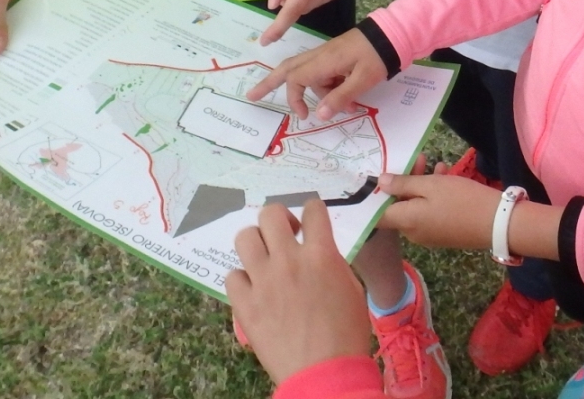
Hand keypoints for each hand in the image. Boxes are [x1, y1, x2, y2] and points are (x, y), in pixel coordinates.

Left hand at [227, 198, 370, 383]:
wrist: (325, 374)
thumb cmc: (347, 334)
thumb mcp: (351, 289)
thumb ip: (331, 263)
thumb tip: (318, 252)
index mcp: (321, 255)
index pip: (312, 209)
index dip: (312, 210)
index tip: (311, 219)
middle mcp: (289, 260)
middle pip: (270, 214)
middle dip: (279, 220)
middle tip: (285, 237)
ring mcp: (263, 281)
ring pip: (244, 237)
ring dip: (256, 244)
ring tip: (264, 259)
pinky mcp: (245, 304)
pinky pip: (232, 276)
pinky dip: (242, 280)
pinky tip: (253, 290)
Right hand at [248, 28, 387, 119]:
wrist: (391, 35)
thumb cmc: (377, 56)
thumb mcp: (362, 80)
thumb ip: (340, 97)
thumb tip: (320, 115)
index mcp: (323, 61)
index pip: (295, 79)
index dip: (294, 98)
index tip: (305, 115)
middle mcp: (319, 56)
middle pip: (287, 69)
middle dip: (269, 82)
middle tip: (252, 96)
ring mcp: (326, 55)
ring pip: (308, 75)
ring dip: (319, 94)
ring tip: (349, 107)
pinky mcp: (335, 57)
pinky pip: (322, 74)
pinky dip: (329, 87)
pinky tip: (350, 99)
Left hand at [378, 166, 503, 249]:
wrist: (497, 223)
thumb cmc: (460, 200)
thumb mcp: (431, 185)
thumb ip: (403, 183)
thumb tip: (379, 182)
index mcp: (405, 221)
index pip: (375, 215)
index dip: (372, 198)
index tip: (373, 178)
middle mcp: (412, 232)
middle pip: (397, 207)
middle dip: (404, 182)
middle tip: (416, 159)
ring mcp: (427, 235)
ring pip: (414, 207)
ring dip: (421, 185)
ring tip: (435, 164)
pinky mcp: (442, 234)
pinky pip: (428, 213)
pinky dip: (431, 196)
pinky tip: (445, 176)